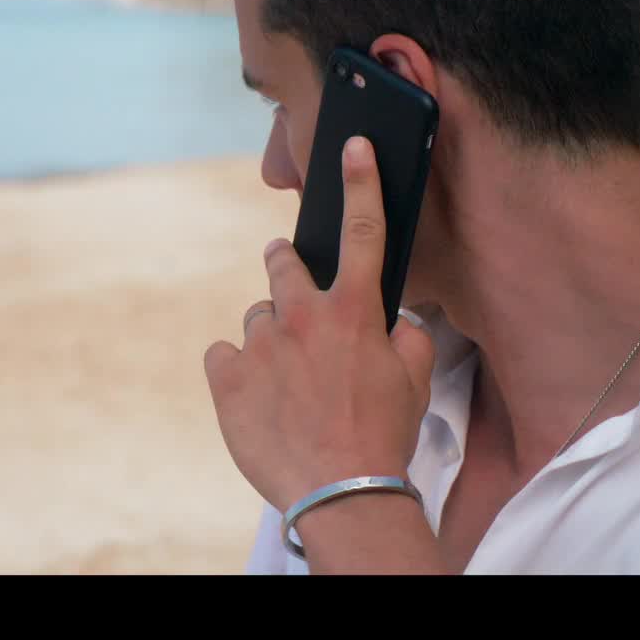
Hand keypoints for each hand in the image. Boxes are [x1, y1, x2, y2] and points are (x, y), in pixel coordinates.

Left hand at [202, 136, 438, 512]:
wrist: (340, 493)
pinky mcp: (225, 375)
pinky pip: (223, 353)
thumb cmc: (382, 438)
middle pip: (283, 264)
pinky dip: (237, 369)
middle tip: (294, 293)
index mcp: (355, 313)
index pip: (364, 232)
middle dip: (286, 267)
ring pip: (256, 316)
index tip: (353, 146)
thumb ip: (406, 336)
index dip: (360, 183)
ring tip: (287, 381)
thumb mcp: (416, 382)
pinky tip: (257, 397)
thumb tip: (392, 319)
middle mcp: (303, 317)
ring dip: (269, 337)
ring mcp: (259, 344)